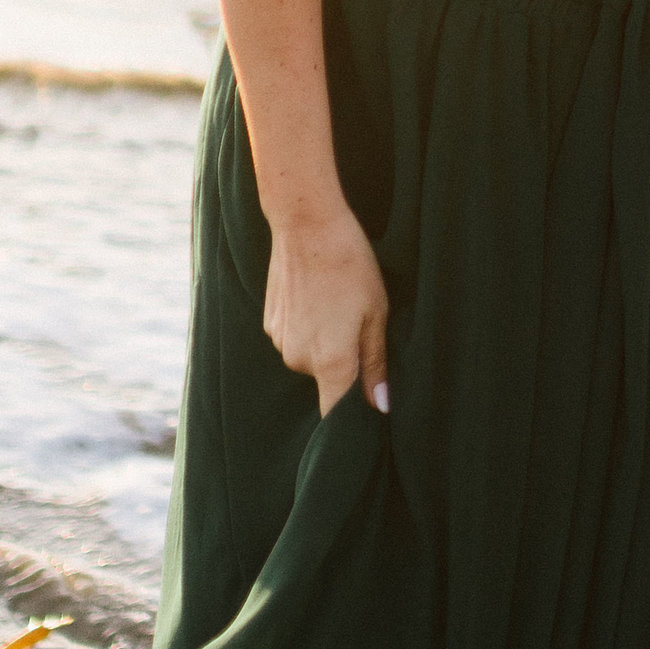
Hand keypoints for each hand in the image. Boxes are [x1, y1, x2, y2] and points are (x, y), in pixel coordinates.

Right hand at [263, 200, 391, 412]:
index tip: (364, 416)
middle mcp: (299, 360)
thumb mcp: (377, 314)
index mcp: (330, 362)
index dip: (349, 421)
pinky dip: (307, 327)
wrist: (307, 226)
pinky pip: (294, 339)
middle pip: (327, 380)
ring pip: (310, 358)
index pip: (334, 414)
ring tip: (337, 304)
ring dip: (324, 343)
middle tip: (359, 325)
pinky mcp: (269, 324)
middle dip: (344, 363)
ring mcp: (280, 342)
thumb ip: (375, 365)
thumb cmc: (351, 267)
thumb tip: (380, 406)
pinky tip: (316, 296)